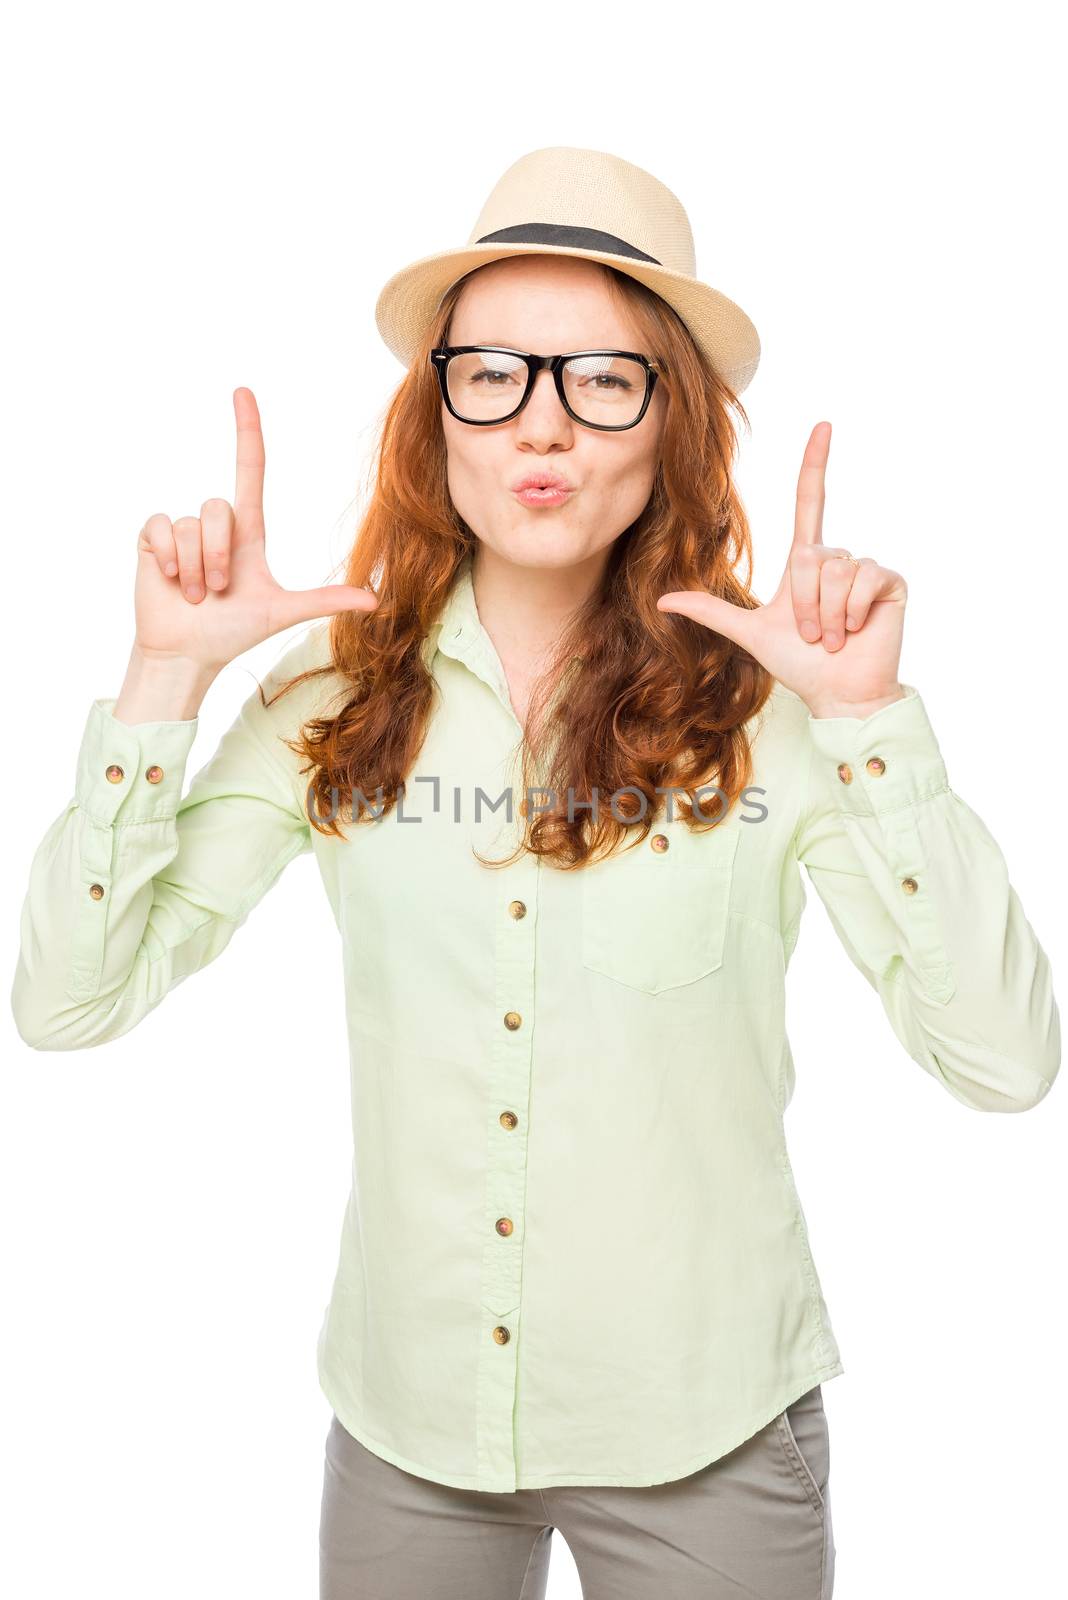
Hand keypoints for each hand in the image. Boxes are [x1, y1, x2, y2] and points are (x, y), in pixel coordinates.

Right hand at [132, 387, 378, 677]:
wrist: (189, 654)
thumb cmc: (234, 632)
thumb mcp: (282, 612)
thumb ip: (325, 601)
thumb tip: (375, 601)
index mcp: (247, 532)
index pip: (250, 469)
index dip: (248, 431)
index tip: (243, 392)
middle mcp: (215, 524)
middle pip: (222, 509)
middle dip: (221, 557)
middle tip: (220, 590)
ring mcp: (182, 530)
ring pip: (191, 526)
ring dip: (197, 568)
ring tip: (197, 594)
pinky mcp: (152, 539)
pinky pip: (162, 529)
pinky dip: (170, 561)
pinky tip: (171, 582)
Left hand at [657, 422, 907, 718]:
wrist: (837, 695)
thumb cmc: (799, 665)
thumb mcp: (749, 633)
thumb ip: (710, 612)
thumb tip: (662, 600)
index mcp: (806, 562)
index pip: (809, 501)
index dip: (814, 464)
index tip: (822, 426)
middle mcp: (836, 558)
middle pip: (810, 553)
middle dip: (805, 601)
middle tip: (813, 633)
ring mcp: (865, 570)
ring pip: (836, 569)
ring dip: (828, 612)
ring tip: (834, 636)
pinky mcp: (890, 583)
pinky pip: (864, 579)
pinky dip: (852, 612)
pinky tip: (857, 630)